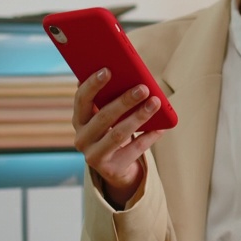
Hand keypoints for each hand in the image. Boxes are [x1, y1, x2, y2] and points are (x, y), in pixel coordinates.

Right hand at [72, 68, 165, 205]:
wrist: (115, 168)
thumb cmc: (113, 130)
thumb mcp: (107, 115)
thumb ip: (109, 98)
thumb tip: (128, 73)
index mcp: (78, 120)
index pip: (81, 100)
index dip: (93, 85)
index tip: (108, 70)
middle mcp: (81, 139)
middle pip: (103, 117)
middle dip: (124, 101)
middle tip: (143, 88)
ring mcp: (94, 156)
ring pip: (118, 134)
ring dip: (139, 117)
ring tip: (156, 103)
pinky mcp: (110, 170)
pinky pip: (133, 150)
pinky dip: (149, 137)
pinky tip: (161, 127)